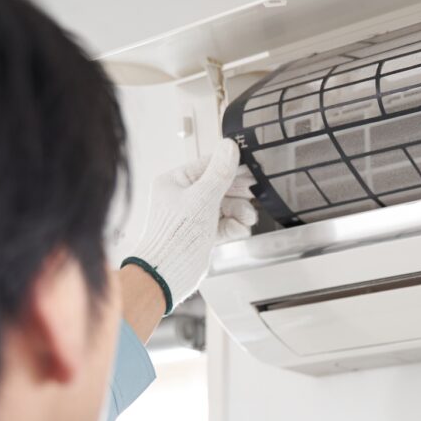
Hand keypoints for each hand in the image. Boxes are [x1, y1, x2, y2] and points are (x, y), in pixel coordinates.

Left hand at [125, 138, 256, 313]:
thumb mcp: (203, 198)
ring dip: (239, 211)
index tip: (250, 169)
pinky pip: (221, 223)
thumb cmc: (176, 236)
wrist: (167, 274)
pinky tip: (240, 230)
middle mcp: (181, 197)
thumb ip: (219, 173)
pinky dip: (233, 226)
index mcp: (174, 182)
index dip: (230, 167)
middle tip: (253, 194)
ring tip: (248, 218)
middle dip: (237, 194)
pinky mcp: (199, 234)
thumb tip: (229, 146)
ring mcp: (190, 216)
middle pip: (218, 187)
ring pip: (222, 206)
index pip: (207, 166)